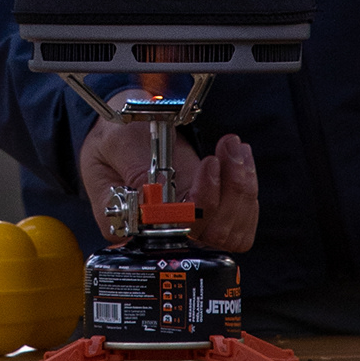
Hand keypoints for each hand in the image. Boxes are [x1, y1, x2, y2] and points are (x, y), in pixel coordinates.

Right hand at [79, 118, 257, 253]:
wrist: (122, 126)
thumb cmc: (113, 135)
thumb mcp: (114, 142)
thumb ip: (133, 169)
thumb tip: (157, 199)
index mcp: (132, 222)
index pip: (175, 232)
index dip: (201, 204)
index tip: (209, 163)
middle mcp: (162, 232)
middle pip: (211, 234)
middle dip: (231, 190)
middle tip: (226, 148)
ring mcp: (188, 225)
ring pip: (231, 231)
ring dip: (242, 187)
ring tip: (232, 147)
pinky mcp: (207, 214)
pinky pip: (240, 223)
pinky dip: (247, 192)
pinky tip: (237, 159)